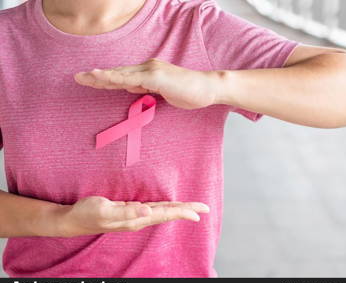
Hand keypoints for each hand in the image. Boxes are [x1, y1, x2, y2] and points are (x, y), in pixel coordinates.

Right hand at [59, 196, 209, 236]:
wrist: (74, 220)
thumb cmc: (87, 213)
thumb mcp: (105, 209)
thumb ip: (127, 211)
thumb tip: (148, 212)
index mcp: (136, 219)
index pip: (165, 215)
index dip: (182, 213)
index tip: (199, 212)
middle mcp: (139, 219)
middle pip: (168, 214)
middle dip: (186, 211)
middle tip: (205, 208)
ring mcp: (135, 216)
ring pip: (162, 212)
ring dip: (178, 210)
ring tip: (193, 208)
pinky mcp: (131, 211)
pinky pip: (154, 210)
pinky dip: (166, 208)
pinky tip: (169, 207)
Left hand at [74, 58, 222, 109]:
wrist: (208, 88)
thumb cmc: (188, 92)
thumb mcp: (162, 92)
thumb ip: (146, 88)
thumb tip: (128, 87)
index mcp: (148, 73)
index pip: (123, 76)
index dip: (106, 79)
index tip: (90, 81)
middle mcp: (147, 68)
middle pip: (117, 73)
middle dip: (97, 77)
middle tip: (78, 78)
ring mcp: (151, 71)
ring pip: (120, 74)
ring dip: (100, 76)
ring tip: (83, 78)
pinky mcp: (156, 76)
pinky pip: (130, 78)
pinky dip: (113, 78)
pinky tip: (101, 77)